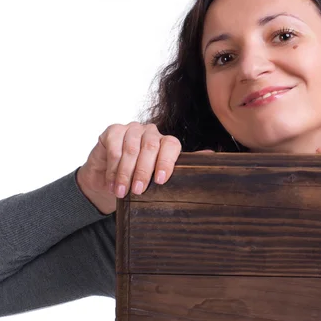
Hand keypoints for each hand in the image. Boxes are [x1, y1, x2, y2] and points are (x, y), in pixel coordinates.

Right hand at [76, 121, 212, 214]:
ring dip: (125, 173)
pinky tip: (111, 182)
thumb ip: (184, 166)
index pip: (171, 145)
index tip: (161, 180)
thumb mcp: (160, 177)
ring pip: (131, 149)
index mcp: (166, 142)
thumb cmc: (138, 178)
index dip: (166, 162)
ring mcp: (132, 129)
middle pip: (150, 147)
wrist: (108, 178)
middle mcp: (150, 132)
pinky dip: (112, 167)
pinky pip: (114, 147)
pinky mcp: (113, 131)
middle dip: (143, 171)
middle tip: (138, 191)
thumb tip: (212, 156)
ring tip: (122, 191)